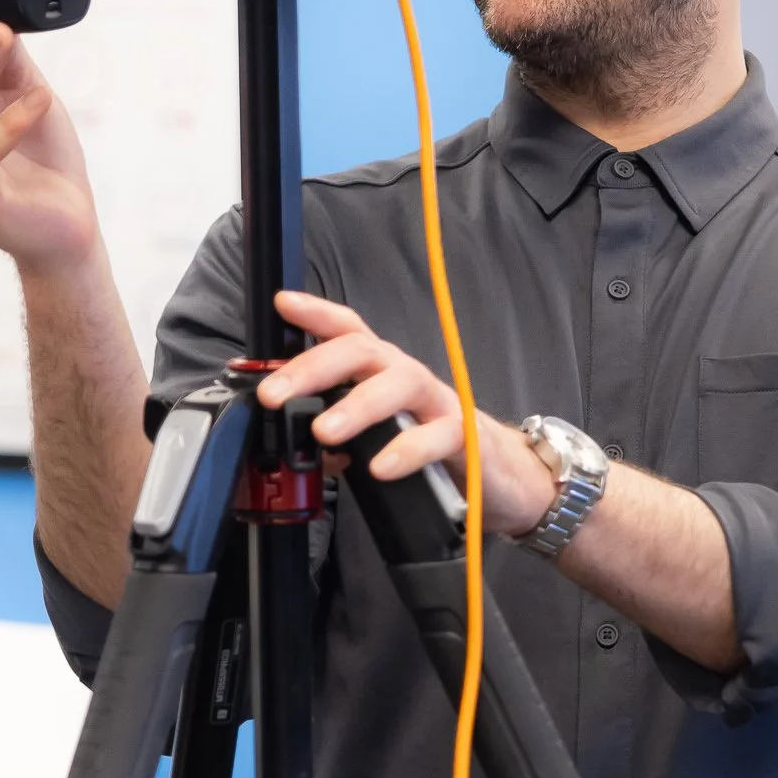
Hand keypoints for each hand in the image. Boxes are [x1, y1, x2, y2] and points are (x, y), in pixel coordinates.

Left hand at [259, 292, 560, 536]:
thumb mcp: (379, 435)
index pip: (349, 331)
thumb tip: (303, 448)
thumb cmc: (432, 444)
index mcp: (382, 372)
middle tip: (276, 394)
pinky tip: (381, 467)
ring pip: (398, 385)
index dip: (317, 313)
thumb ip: (339, 438)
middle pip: (361, 351)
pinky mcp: (464, 436)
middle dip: (313, 367)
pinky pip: (436, 437)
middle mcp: (406, 376)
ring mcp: (438, 402)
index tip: (283, 303)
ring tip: (324, 431)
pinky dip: (406, 450)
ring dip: (356, 406)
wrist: (500, 475)